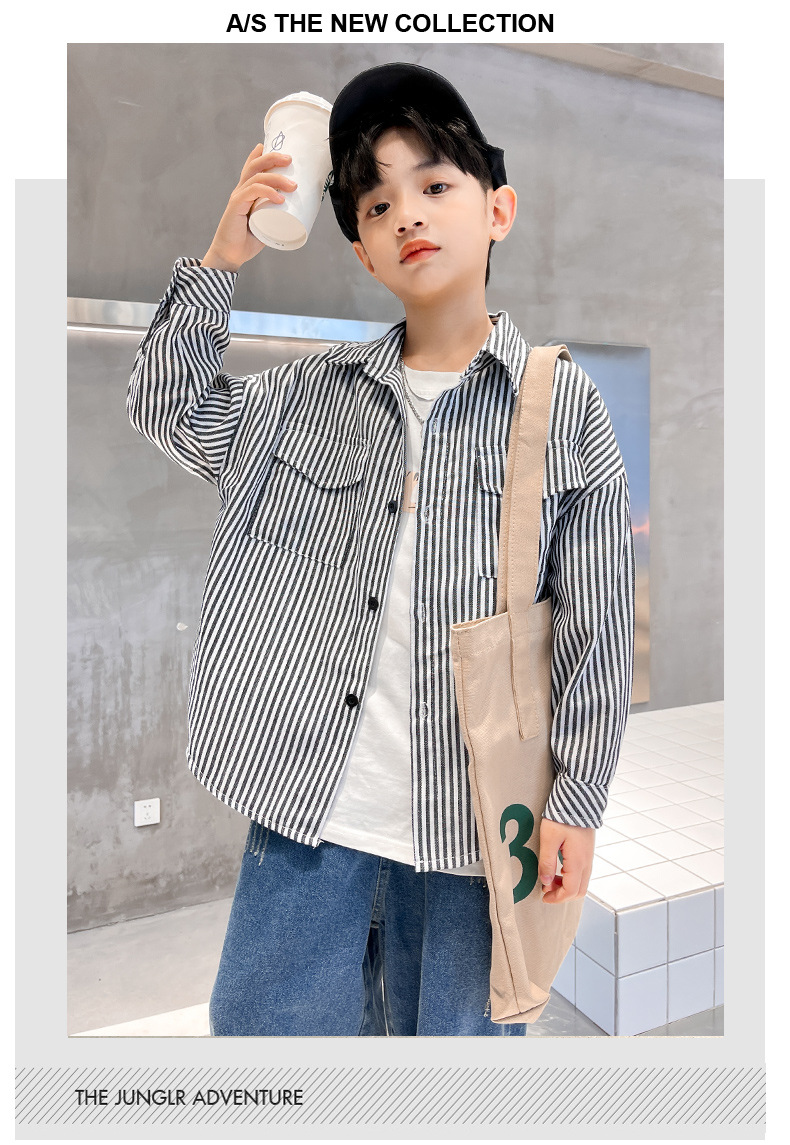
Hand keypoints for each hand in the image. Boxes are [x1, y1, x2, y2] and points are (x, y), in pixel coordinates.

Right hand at [201, 144, 297, 270]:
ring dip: (277, 178)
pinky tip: (280, 197)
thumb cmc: (247, 242)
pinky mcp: (235, 207)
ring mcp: (237, 197)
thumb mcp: (264, 224)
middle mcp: (240, 191)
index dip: (262, 155)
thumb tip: (295, 213)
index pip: (252, 167)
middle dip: (273, 158)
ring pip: (257, 177)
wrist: (229, 256)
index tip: (279, 149)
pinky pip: (252, 192)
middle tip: (290, 160)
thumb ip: (273, 216)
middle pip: (255, 166)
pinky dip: (267, 192)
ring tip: (293, 186)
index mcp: (246, 192)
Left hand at [538, 817, 594, 903]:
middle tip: (546, 891)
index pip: (570, 891)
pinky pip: (582, 872)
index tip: (544, 897)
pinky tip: (559, 869)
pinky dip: (571, 878)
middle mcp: (587, 862)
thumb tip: (546, 883)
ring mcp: (589, 857)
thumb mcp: (549, 839)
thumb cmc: (562, 817)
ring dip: (566, 886)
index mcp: (578, 862)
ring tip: (550, 879)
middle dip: (562, 895)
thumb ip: (547, 862)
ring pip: (582, 882)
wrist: (577, 799)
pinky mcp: (587, 851)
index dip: (556, 898)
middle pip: (579, 891)